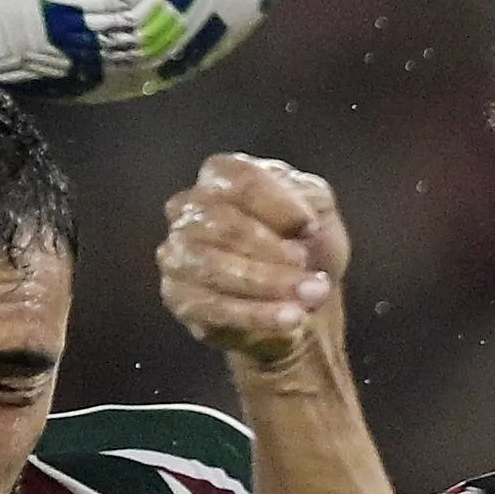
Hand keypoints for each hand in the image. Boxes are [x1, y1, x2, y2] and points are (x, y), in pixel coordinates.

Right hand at [158, 153, 351, 370]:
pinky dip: (257, 315)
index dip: (280, 208)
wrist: (299, 299)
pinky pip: (213, 307)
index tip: (312, 230)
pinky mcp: (178, 297)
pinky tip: (290, 319)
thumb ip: (308, 199)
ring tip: (309, 298)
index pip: (241, 183)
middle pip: (225, 226)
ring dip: (268, 285)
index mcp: (219, 175)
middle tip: (315, 276)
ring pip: (213, 266)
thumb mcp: (318, 208)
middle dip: (275, 254)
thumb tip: (297, 226)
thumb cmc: (303, 243)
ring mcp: (176, 253)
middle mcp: (187, 209)